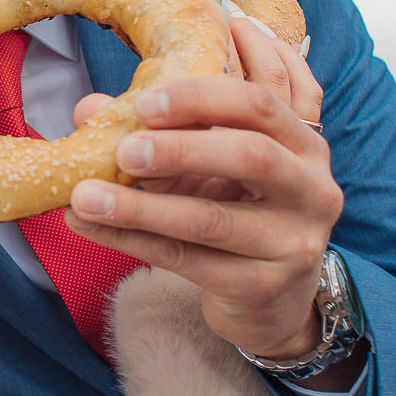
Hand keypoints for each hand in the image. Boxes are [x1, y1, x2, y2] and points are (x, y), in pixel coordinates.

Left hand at [64, 13, 343, 366]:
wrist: (272, 301)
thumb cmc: (236, 211)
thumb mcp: (207, 163)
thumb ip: (161, 129)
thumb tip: (89, 108)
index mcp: (302, 140)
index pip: (261, 101)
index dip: (202, 95)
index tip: (144, 99)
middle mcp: (311, 186)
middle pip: (252, 154)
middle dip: (181, 148)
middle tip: (122, 149)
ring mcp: (292, 240)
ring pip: (212, 219)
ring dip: (140, 207)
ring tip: (85, 196)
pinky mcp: (262, 285)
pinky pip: (186, 261)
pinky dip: (131, 240)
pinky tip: (89, 226)